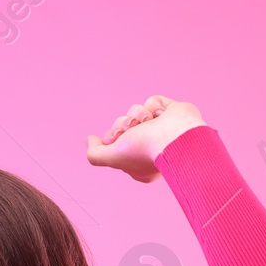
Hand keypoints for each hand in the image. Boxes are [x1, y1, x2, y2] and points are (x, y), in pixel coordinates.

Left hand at [85, 96, 205, 182]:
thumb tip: (90, 140)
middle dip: (124, 124)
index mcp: (140, 164)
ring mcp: (163, 129)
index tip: (114, 140)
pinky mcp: (172, 113)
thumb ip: (96, 154)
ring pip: (136, 112)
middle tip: (131, 130)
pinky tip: (161, 115)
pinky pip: (153, 101)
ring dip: (138, 115)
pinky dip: (154, 106)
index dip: (112, 138)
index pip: (116, 144)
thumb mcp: (113, 157)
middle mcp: (152, 147)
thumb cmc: (144, 150)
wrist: (174, 135)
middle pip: (124, 125)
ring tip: (148, 122)